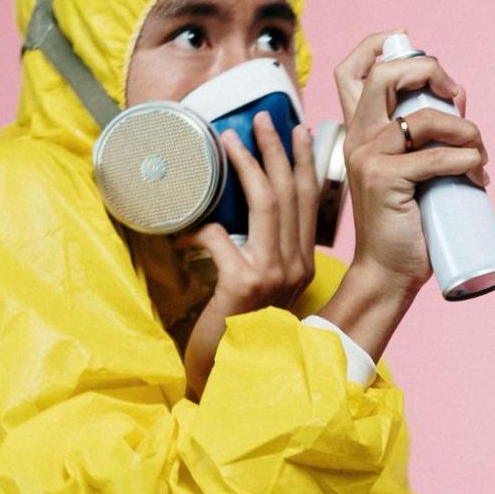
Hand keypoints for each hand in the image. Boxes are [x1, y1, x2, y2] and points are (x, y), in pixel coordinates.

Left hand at [173, 112, 318, 399]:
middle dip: (274, 149)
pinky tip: (185, 227)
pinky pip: (221, 236)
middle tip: (259, 118)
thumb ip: (261, 252)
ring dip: (245, 164)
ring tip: (227, 138)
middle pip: (288, 193)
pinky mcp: (244, 284)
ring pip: (264, 203)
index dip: (303, 162)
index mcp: (302, 264)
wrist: (230, 375)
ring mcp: (273, 275)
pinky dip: (200, 226)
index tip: (296, 130)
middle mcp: (295, 266)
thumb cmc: (236, 328)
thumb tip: (241, 211)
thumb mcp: (260, 286)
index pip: (309, 202)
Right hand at [329, 29, 490, 292]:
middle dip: (432, 72)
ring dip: (467, 130)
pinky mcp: (386, 179)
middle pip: (388, 74)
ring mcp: (369, 156)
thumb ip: (419, 140)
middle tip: (457, 98)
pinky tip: (478, 178)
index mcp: (359, 131)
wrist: (388, 272)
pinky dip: (469, 162)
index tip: (411, 45)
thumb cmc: (405, 223)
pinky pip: (440, 157)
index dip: (378, 44)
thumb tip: (459, 110)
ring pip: (427, 117)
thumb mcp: (408, 170)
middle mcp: (358, 137)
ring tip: (479, 154)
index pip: (352, 70)